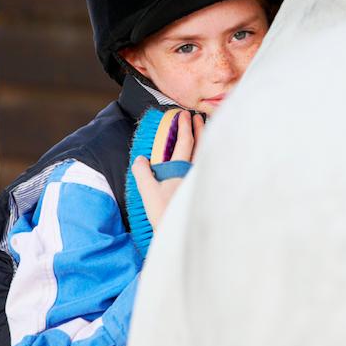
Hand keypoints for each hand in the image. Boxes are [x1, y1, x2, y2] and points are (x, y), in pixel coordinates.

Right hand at [131, 111, 204, 228]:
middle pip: (200, 144)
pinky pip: (205, 164)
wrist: (179, 232)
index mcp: (179, 169)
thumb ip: (143, 173)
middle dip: (199, 129)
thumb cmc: (163, 212)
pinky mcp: (200, 188)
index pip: (184, 142)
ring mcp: (197, 179)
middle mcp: (192, 171)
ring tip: (204, 130)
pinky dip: (205, 154)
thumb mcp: (148, 193)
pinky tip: (203, 155)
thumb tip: (141, 158)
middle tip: (197, 117)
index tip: (183, 114)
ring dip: (203, 140)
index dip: (184, 127)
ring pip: (205, 154)